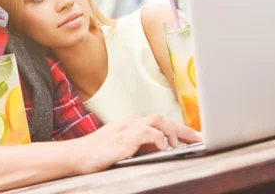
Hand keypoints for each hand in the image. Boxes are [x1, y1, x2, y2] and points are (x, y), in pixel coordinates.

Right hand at [71, 114, 200, 174]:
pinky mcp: (123, 139)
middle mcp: (131, 122)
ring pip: (157, 120)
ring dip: (171, 131)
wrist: (76, 156)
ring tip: (178, 145)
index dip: (179, 129)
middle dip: (183, 129)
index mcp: (132, 124)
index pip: (160, 122)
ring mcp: (127, 129)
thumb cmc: (97, 154)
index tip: (195, 137)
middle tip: (198, 140)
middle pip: (162, 118)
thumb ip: (141, 146)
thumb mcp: (123, 148)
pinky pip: (147, 132)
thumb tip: (163, 148)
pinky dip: (158, 138)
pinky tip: (163, 148)